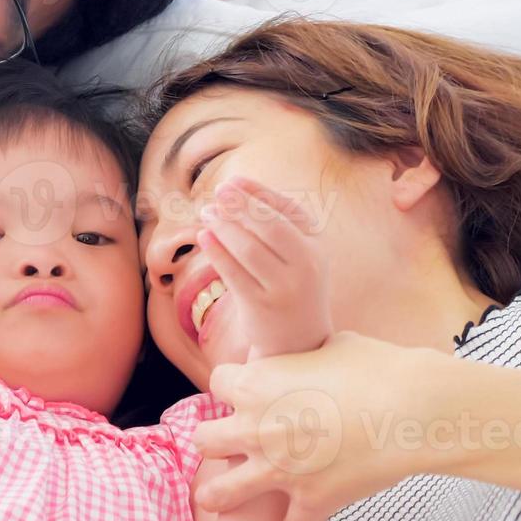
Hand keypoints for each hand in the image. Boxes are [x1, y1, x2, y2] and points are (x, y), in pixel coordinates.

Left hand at [192, 332, 449, 520]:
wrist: (412, 407)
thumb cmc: (376, 367)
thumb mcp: (331, 343)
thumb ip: (306, 352)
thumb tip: (308, 350)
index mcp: (257, 384)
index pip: (217, 382)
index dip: (231, 385)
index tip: (242, 389)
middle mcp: (256, 428)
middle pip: (204, 438)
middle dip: (213, 438)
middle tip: (227, 441)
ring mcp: (280, 469)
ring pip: (222, 491)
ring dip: (216, 495)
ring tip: (211, 500)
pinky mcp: (311, 499)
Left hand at [197, 176, 333, 360]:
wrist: (299, 340)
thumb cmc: (292, 286)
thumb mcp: (299, 255)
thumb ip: (278, 225)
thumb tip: (236, 191)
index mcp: (317, 247)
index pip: (288, 210)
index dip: (258, 192)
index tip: (233, 181)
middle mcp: (306, 267)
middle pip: (269, 227)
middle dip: (240, 206)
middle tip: (218, 192)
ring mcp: (283, 288)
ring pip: (248, 249)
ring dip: (224, 226)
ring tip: (207, 212)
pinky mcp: (260, 306)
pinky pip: (233, 274)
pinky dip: (216, 252)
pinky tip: (203, 236)